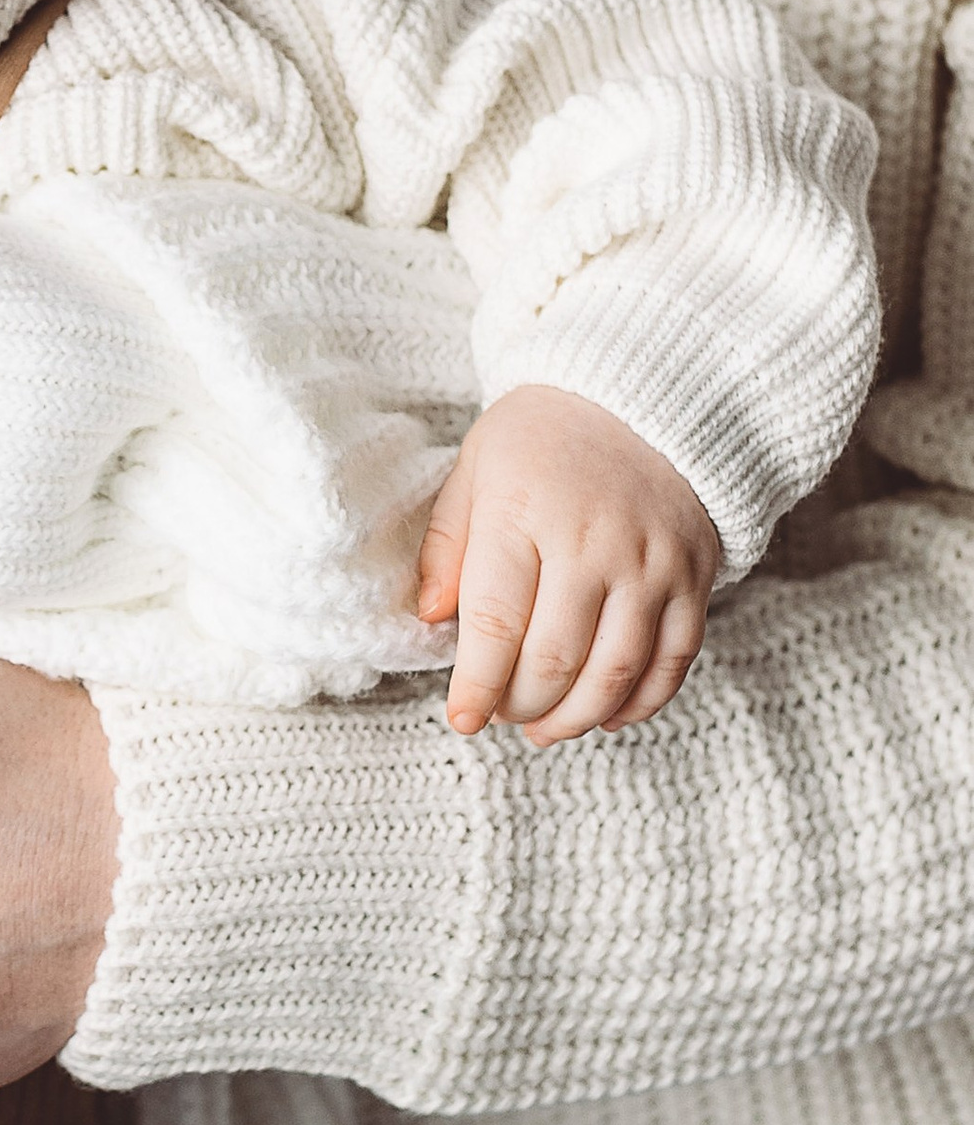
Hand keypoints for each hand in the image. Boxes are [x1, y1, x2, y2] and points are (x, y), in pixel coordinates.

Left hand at [418, 386, 719, 745]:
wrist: (644, 395)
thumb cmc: (543, 436)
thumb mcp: (476, 468)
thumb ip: (448, 546)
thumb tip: (431, 620)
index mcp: (524, 511)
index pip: (495, 623)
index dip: (476, 686)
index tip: (462, 717)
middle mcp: (593, 544)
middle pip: (554, 660)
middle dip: (520, 706)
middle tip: (500, 715)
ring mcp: (651, 565)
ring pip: (615, 674)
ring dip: (575, 718)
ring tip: (544, 728)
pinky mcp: (693, 578)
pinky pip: (673, 662)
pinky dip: (640, 703)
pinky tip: (607, 715)